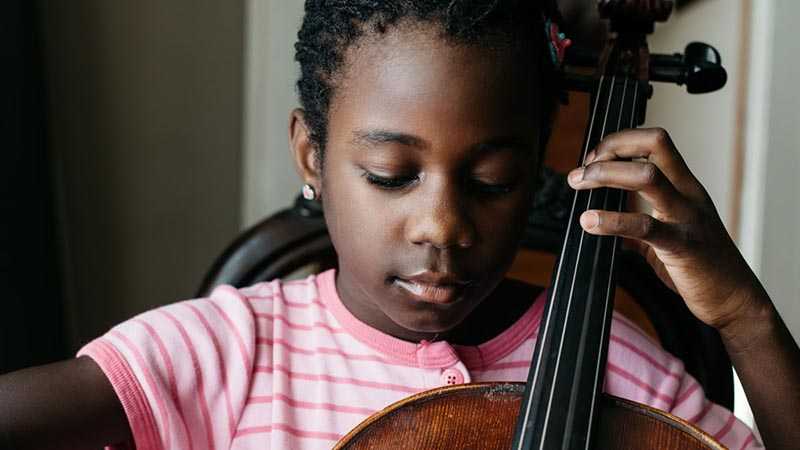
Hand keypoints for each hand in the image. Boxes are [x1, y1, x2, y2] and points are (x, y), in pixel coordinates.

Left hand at [566, 128, 764, 330]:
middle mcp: (688, 193)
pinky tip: (589, 222)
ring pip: (647, 176)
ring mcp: (687, 217)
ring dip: (606, 174)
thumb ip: (636, 223)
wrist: (734, 299)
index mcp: (685, 186)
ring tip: (579, 184)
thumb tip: (599, 220)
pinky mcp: (683, 245)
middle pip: (654, 144)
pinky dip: (611, 220)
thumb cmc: (700, 266)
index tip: (592, 161)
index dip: (619, 143)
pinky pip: (644, 226)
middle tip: (581, 171)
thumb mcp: (667, 234)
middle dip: (611, 148)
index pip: (655, 141)